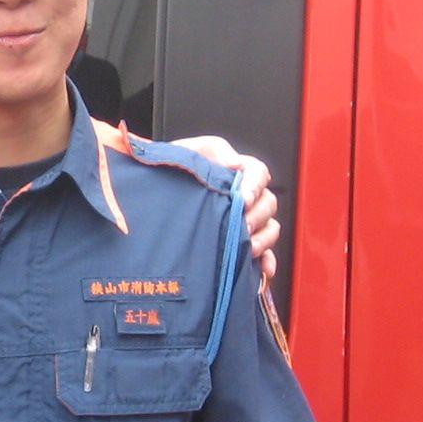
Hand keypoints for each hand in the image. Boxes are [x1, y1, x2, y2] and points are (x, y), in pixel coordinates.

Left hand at [174, 135, 280, 279]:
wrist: (153, 194)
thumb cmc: (173, 172)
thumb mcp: (190, 152)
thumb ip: (215, 151)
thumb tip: (235, 162)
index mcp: (237, 173)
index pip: (259, 174)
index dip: (255, 186)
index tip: (243, 199)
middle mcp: (246, 199)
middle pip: (268, 204)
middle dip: (257, 216)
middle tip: (242, 226)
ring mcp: (245, 222)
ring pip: (269, 229)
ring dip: (262, 240)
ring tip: (246, 248)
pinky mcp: (239, 245)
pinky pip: (264, 255)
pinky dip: (266, 263)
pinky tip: (261, 270)